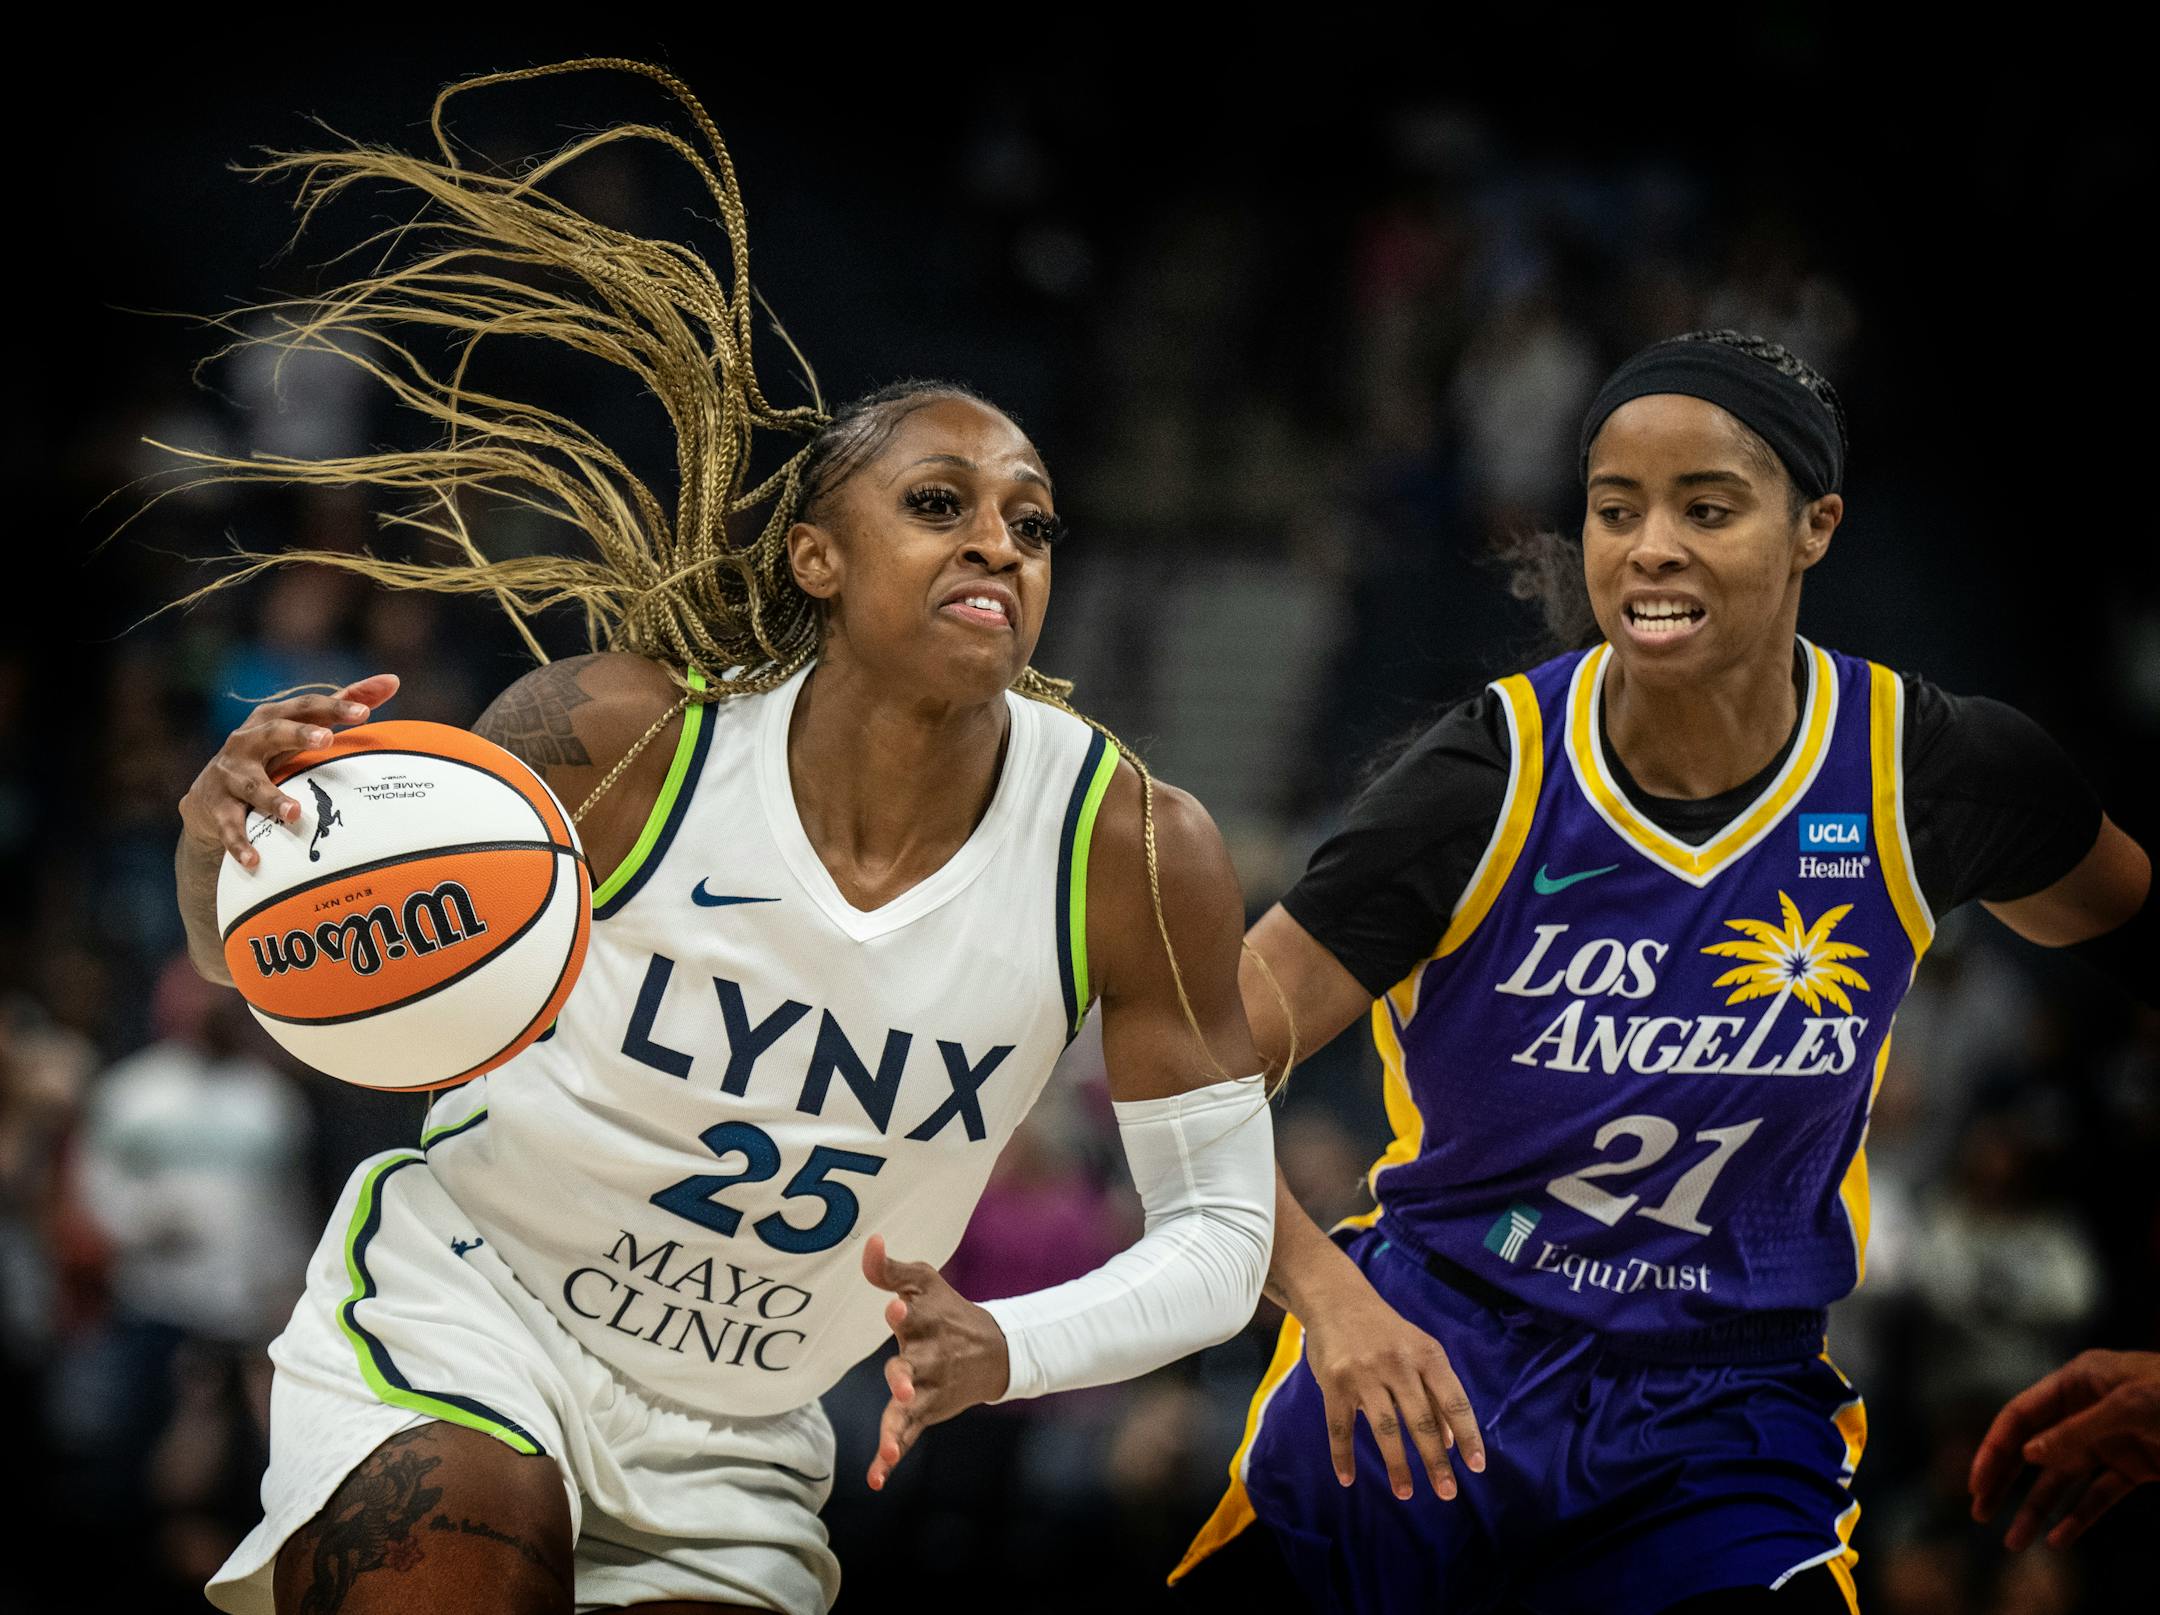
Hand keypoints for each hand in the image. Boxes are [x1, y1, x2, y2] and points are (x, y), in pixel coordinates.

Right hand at [178, 674, 399, 869]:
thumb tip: (393, 680)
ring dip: (272, 798)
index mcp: (270, 719)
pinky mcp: (216, 808)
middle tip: (326, 739)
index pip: (305, 707)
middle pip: (273, 733)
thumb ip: (344, 703)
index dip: (334, 707)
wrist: (207, 798)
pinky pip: (230, 827)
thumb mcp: (302, 728)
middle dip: (299, 734)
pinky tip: (256, 860)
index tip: (366, 713)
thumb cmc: (271, 756)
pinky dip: (240, 843)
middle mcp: (246, 742)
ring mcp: (229, 775)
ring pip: (251, 785)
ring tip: (296, 812)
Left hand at [860, 1234, 1009, 1490]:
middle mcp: (930, 1357)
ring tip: (887, 1446)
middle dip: (905, 1374)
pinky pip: (906, 1437)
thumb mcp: (924, 1282)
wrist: (994, 1350)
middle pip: (914, 1367)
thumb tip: (869, 1242)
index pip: (914, 1314)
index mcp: (927, 1321)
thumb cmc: (947, 1310)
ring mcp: (928, 1389)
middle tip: (901, 1381)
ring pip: (910, 1409)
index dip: (902, 1311)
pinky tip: (876, 1479)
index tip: (894, 1306)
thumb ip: (889, 1269)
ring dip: (898, 1426)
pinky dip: (891, 1459)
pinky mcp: (924, 1414)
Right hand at [1299, 1267, 1484, 1501]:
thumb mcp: (1419, 1351)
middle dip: (1436, 1460)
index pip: (1454, 1401)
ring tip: (1406, 1493)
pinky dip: (1343, 1455)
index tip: (1477, 1467)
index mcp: (1427, 1355)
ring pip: (1385, 1428)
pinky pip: (1340, 1426)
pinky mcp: (1335, 1382)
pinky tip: (1348, 1479)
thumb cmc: (1386, 1333)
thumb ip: (1436, 1392)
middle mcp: (1398, 1363)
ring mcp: (1365, 1373)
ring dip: (1397, 1465)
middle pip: (1422, 1420)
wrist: (1336, 1298)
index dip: (1468, 1435)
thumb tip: (1452, 1442)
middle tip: (1447, 1492)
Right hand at [1970, 1348, 2159, 1549]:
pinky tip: (2059, 1541)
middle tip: (1980, 1513)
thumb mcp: (2131, 1407)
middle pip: (2033, 1448)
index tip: (1976, 1484)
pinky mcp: (2135, 1467)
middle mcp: (2086, 1409)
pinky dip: (2079, 1518)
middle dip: (2005, 1482)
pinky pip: (2099, 1495)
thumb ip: (2078, 1431)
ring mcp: (2110, 1440)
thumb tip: (2028, 1454)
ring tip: (2014, 1543)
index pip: (2021, 1415)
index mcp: (2077, 1381)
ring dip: (2038, 1509)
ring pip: (2062, 1478)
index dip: (1994, 1448)